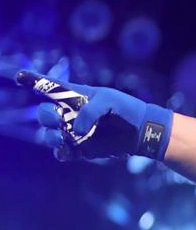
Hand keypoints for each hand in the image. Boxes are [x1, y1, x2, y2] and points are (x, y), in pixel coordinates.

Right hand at [18, 70, 173, 160]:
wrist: (142, 130)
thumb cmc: (127, 109)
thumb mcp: (110, 100)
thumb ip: (91, 110)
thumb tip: (76, 131)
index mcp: (75, 96)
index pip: (50, 87)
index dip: (33, 81)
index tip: (20, 77)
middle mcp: (70, 113)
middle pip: (44, 114)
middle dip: (45, 116)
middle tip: (58, 119)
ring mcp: (73, 132)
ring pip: (50, 135)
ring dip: (51, 136)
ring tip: (63, 137)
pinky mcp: (80, 149)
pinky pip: (62, 152)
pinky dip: (61, 152)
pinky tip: (67, 150)